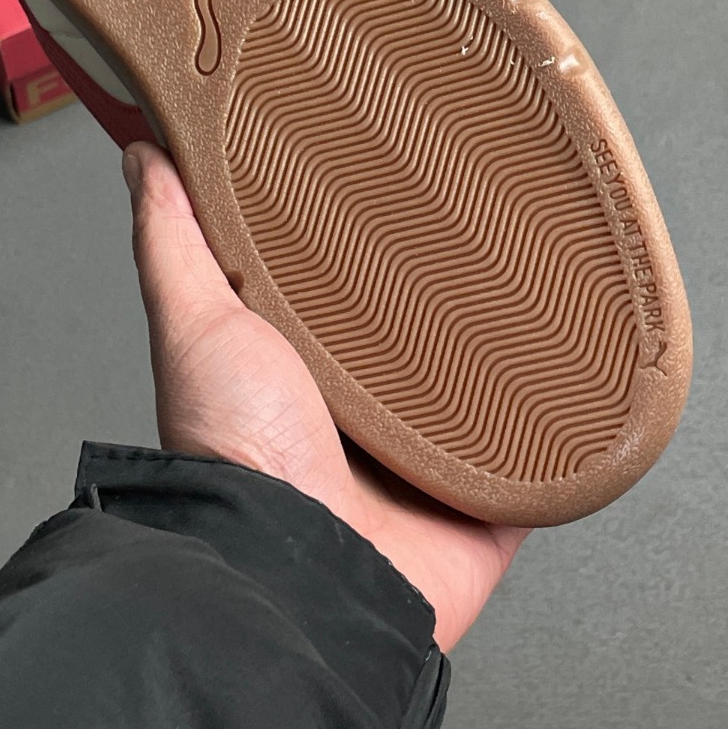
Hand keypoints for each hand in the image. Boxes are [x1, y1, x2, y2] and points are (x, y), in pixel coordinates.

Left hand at [124, 140, 528, 651]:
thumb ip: (174, 240)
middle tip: (485, 228)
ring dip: (513, 353)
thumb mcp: (196, 324)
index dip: (366, 241)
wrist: (299, 570)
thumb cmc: (235, 455)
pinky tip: (584, 376)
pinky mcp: (486, 498)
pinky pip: (541, 455)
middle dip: (452, 291)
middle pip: (425, 336)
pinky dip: (562, 424)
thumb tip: (143, 158)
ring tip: (549, 285)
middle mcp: (368, 414)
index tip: (390, 183)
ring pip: (487, 388)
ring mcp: (430, 459)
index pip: (346, 289)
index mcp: (306, 368)